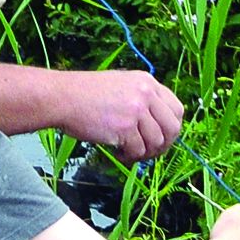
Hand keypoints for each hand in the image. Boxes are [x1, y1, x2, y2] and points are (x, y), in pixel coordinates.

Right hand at [56, 69, 183, 161]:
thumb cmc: (85, 94)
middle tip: (148, 152)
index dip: (172, 128)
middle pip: (172, 128)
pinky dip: (129, 157)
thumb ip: (140, 99)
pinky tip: (118, 154)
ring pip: (156, 142)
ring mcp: (136, 110)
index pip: (177, 109)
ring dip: (144, 154)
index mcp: (147, 82)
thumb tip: (154, 125)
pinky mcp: (124, 127)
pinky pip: (137, 150)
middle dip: (163, 145)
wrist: (63, 97)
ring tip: (129, 154)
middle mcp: (145, 94)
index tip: (161, 138)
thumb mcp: (120, 85)